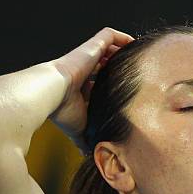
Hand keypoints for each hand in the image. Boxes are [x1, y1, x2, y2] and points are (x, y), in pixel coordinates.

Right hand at [49, 27, 133, 147]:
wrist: (52, 94)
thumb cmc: (63, 113)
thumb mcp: (80, 130)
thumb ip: (86, 141)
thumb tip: (91, 157)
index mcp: (80, 89)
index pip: (98, 85)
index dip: (111, 89)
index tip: (127, 96)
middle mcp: (84, 72)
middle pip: (105, 67)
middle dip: (118, 71)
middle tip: (138, 79)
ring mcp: (87, 58)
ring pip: (108, 50)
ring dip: (122, 53)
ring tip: (140, 60)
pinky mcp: (90, 47)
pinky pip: (108, 36)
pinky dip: (121, 38)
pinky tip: (134, 43)